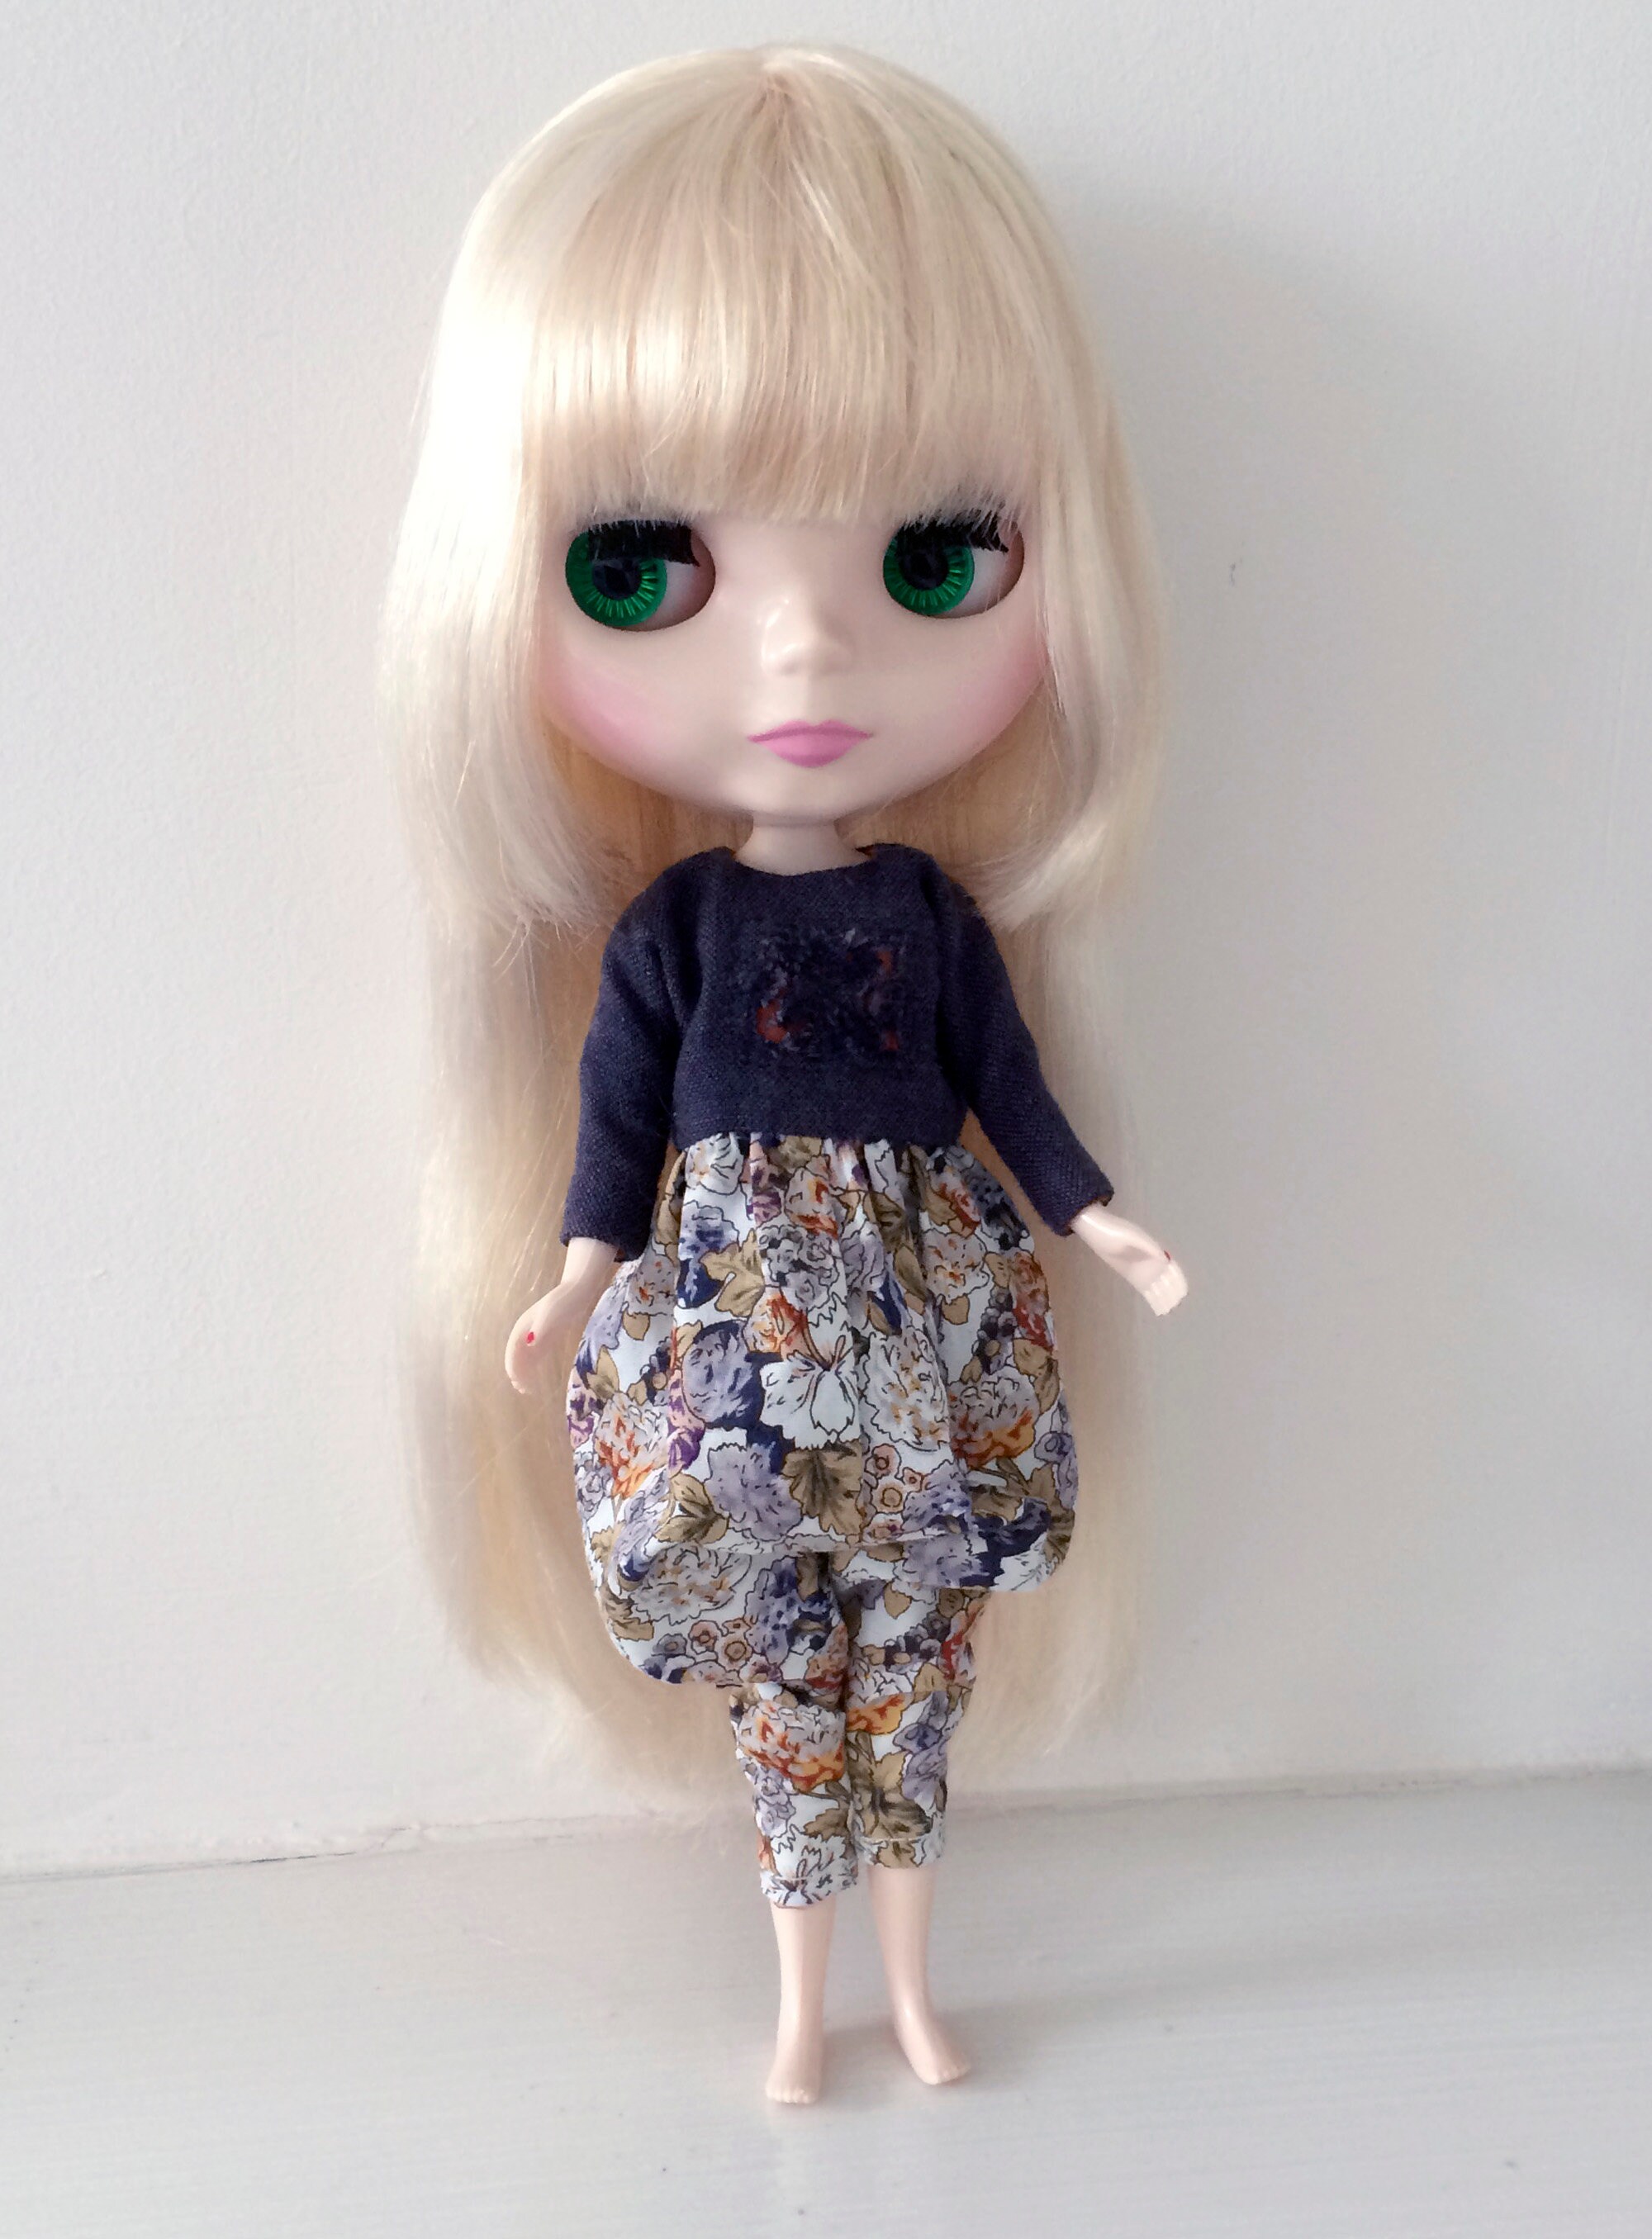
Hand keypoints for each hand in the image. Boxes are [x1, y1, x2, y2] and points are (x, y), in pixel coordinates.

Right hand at [504, 1237, 618, 1390]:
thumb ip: (540, 1329)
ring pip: (525, 1356)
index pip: (513, 1348)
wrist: (578, 1291)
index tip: (515, 1380)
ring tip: (527, 1388)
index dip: (512, 1364)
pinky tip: (536, 1377)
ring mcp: (537, 1334)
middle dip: (517, 1371)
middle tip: (522, 1388)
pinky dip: (534, 1366)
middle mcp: (527, 1331)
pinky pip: (536, 1355)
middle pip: (517, 1354)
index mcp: (524, 1326)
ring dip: (524, 1371)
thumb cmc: (564, 1301)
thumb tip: (530, 1345)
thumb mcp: (551, 1315)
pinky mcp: (548, 1336)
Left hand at [1068, 1201, 1187, 1316]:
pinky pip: (1146, 1290)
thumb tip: (1165, 1258)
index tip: (1183, 1292)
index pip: (1171, 1267)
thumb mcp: (1132, 1236)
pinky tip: (1158, 1309)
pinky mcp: (1131, 1275)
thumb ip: (1148, 1246)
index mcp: (1153, 1251)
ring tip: (1170, 1309)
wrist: (1095, 1230)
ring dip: (1164, 1297)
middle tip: (1176, 1304)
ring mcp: (1141, 1269)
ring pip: (1157, 1286)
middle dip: (1172, 1291)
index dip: (1177, 1279)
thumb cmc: (1114, 1230)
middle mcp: (1150, 1261)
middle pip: (1166, 1279)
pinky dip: (1153, 1299)